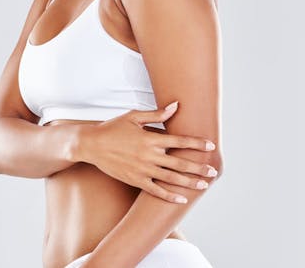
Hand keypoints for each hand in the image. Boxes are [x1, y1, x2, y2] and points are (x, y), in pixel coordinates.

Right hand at [76, 101, 217, 203]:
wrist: (91, 145)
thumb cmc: (113, 128)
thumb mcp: (134, 117)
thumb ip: (156, 114)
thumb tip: (176, 106)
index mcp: (150, 138)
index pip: (179, 141)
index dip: (196, 143)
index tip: (211, 145)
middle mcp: (149, 155)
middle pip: (179, 163)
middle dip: (198, 167)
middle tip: (213, 171)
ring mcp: (142, 170)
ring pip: (171, 178)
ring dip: (189, 182)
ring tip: (204, 185)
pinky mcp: (135, 180)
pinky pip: (155, 190)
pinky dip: (169, 196)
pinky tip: (182, 199)